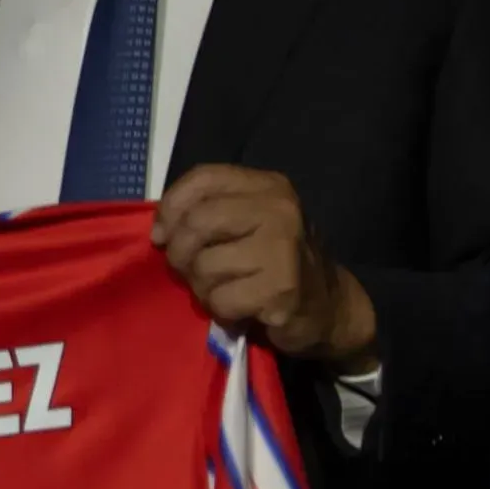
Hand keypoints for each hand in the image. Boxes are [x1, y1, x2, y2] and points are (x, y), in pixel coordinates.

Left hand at [152, 164, 376, 369]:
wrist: (330, 308)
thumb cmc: (276, 264)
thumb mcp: (249, 224)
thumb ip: (208, 214)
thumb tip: (159, 231)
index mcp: (267, 186)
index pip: (203, 178)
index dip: (171, 207)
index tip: (161, 235)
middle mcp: (278, 209)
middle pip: (197, 222)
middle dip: (180, 253)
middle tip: (190, 271)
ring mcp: (282, 248)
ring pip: (205, 265)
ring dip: (202, 288)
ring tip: (224, 291)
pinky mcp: (281, 288)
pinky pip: (220, 299)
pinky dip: (222, 311)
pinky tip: (242, 309)